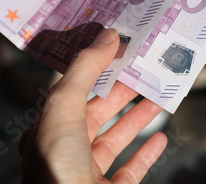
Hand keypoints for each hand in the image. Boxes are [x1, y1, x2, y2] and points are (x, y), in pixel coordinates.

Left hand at [20, 29, 167, 183]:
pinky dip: (145, 154)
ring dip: (136, 119)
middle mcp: (64, 150)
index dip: (91, 70)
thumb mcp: (63, 107)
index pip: (70, 91)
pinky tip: (159, 139)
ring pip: (114, 139)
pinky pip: (129, 171)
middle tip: (141, 72)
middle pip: (95, 113)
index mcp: (46, 129)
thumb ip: (83, 70)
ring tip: (156, 99)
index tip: (113, 52)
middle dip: (119, 92)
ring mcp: (87, 173)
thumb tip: (105, 36)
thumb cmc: (56, 165)